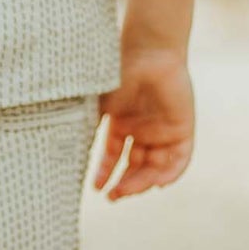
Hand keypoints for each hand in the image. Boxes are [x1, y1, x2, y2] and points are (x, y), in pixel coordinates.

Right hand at [93, 45, 194, 199]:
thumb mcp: (97, 106)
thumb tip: (66, 158)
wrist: (148, 52)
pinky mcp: (182, 128)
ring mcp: (162, 130)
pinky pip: (180, 159)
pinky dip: (171, 175)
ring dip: (142, 183)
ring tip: (127, 190)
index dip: (105, 174)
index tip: (96, 189)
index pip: (113, 157)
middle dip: (124, 184)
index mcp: (120, 123)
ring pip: (154, 166)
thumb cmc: (117, 74)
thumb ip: (86, 130)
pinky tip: (157, 185)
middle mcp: (141, 129)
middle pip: (134, 166)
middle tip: (113, 197)